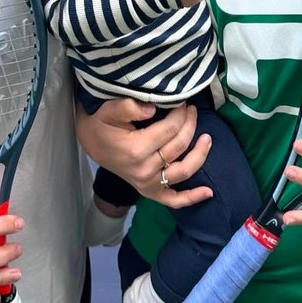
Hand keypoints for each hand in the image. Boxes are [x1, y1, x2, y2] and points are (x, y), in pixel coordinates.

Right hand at [75, 98, 213, 207]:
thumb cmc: (103, 125)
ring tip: (207, 138)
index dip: (181, 114)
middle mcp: (144, 169)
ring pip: (184, 171)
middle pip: (179, 146)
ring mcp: (148, 183)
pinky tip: (208, 192)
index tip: (183, 102)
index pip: (170, 129)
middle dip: (190, 125)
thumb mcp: (109, 110)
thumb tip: (152, 109)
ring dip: (200, 154)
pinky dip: (192, 198)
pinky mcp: (150, 191)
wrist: (93, 144)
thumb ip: (128, 106)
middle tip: (191, 110)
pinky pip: (174, 200)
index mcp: (136, 149)